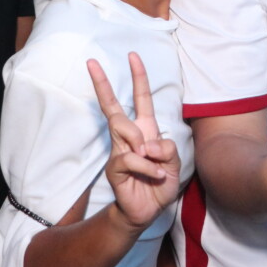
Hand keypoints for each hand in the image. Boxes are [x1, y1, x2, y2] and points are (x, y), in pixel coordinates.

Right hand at [88, 53, 180, 229]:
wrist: (147, 211)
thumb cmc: (160, 184)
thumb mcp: (174, 163)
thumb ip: (167, 149)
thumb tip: (147, 144)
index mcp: (146, 129)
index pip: (141, 98)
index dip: (139, 77)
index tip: (133, 55)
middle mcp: (129, 137)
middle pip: (112, 106)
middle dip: (103, 83)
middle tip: (91, 62)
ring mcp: (119, 151)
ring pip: (124, 129)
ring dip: (143, 145)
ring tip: (153, 162)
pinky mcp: (114, 167)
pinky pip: (131, 158)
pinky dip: (147, 167)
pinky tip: (153, 176)